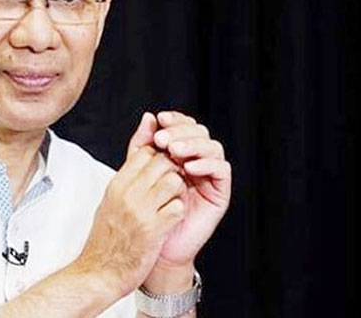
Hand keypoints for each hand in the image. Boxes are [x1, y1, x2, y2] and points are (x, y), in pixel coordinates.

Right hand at [73, 112, 186, 297]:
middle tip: (173, 184)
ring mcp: (140, 211)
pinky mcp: (154, 230)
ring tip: (172, 202)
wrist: (100, 273)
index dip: (159, 156)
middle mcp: (127, 194)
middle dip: (173, 170)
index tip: (163, 168)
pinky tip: (172, 219)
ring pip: (174, 181)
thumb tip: (138, 162)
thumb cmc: (105, 241)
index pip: (144, 152)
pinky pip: (178, 207)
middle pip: (162, 162)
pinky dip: (179, 212)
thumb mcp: (109, 203)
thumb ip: (125, 181)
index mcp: (116, 185)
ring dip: (178, 191)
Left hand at [147, 111, 231, 281]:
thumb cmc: (148, 209)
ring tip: (175, 150)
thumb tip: (148, 117)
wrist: (157, 244)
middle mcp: (198, 160)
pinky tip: (190, 167)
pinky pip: (221, 169)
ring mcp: (210, 174)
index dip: (175, 119)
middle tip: (163, 139)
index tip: (160, 119)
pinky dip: (207, 163)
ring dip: (193, 145)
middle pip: (199, 132)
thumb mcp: (139, 171)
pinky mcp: (220, 191)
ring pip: (212, 147)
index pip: (183, 126)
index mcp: (180, 152)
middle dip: (182, 131)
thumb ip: (142, 145)